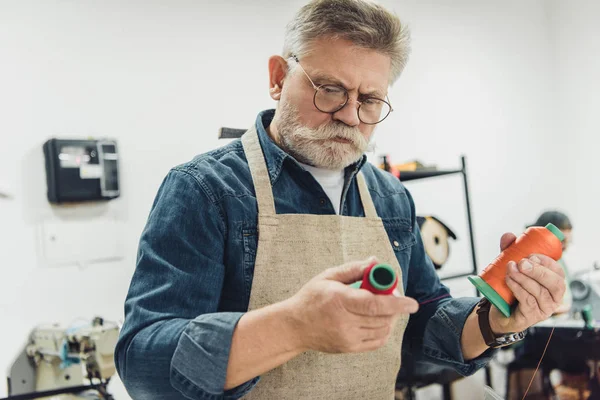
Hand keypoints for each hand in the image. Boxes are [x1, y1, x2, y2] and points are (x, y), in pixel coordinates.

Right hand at [285, 257, 418, 353]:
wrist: (294, 327)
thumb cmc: (311, 298)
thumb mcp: (328, 277)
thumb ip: (353, 269)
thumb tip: (375, 261)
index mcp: (340, 300)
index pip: (375, 305)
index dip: (397, 303)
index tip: (412, 303)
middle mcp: (345, 322)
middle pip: (382, 317)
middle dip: (394, 306)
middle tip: (392, 295)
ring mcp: (347, 338)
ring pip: (382, 330)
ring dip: (390, 318)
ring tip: (383, 307)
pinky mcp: (349, 348)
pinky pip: (377, 341)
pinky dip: (384, 331)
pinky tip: (379, 321)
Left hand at [489, 233, 565, 333]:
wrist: (498, 311)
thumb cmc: (511, 288)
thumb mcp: (512, 268)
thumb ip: (510, 251)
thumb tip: (509, 236)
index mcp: (553, 284)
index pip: (559, 272)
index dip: (547, 262)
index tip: (531, 255)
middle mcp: (554, 298)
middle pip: (556, 284)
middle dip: (539, 271)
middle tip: (521, 262)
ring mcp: (544, 309)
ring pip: (539, 292)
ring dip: (523, 278)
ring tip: (510, 269)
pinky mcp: (531, 317)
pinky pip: (527, 301)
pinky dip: (517, 288)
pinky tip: (509, 280)